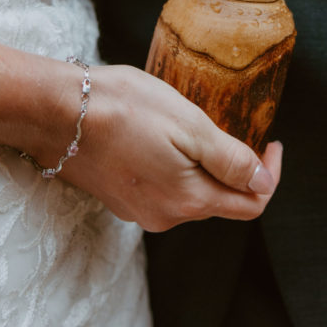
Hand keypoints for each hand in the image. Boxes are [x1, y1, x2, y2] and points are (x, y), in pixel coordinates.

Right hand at [59, 64, 282, 231]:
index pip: (250, 205)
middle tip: (236, 126)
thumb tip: (263, 183)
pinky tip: (164, 137)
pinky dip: (177, 168)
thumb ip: (230, 160)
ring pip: (192, 195)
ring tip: (196, 126)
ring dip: (204, 166)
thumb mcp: (188, 125)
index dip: (270, 176)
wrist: (55, 114)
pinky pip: (164, 189)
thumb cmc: (123, 109)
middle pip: (221, 201)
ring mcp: (140, 211)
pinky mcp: (120, 199)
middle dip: (237, 169)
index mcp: (189, 200)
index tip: (271, 143)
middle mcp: (166, 216)